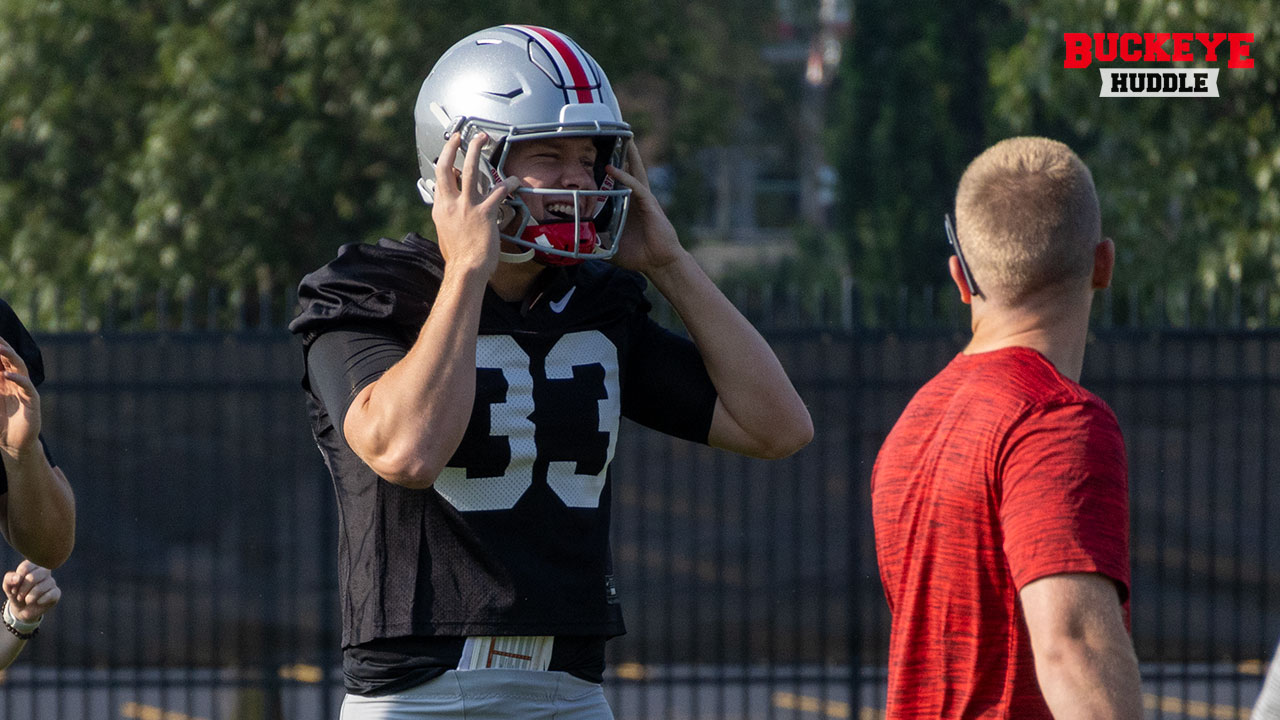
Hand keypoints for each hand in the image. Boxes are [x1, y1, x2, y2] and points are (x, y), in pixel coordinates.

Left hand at [0, 338, 40, 458]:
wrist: (13, 445)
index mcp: (3, 381)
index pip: (0, 360)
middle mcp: (15, 382)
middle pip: (10, 359)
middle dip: (1, 347)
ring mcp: (24, 390)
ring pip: (20, 368)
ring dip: (10, 357)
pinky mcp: (32, 401)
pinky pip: (26, 386)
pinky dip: (17, 379)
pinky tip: (6, 376)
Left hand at [3, 560, 58, 623]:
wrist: (22, 609)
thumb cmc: (16, 593)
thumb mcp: (8, 586)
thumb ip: (9, 579)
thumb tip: (18, 578)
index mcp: (32, 566)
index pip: (26, 567)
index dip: (17, 580)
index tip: (14, 588)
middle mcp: (44, 571)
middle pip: (32, 577)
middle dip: (23, 590)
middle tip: (19, 597)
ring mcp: (51, 582)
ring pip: (40, 587)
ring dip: (30, 597)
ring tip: (27, 601)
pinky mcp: (56, 592)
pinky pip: (51, 595)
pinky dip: (41, 600)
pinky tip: (38, 602)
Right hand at [431, 132, 519, 276]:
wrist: (466, 270)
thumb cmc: (459, 258)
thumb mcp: (446, 233)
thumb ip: (448, 218)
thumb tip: (451, 211)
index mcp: (440, 209)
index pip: (439, 180)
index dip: (444, 163)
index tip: (449, 154)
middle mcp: (451, 204)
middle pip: (447, 168)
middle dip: (452, 148)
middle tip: (459, 136)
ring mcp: (467, 206)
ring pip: (471, 171)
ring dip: (475, 151)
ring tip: (481, 138)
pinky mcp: (485, 212)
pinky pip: (498, 192)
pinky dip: (508, 184)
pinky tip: (514, 180)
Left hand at [605, 142, 685, 274]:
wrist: (659, 263)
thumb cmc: (638, 255)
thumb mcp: (611, 248)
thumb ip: (596, 244)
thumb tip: (577, 247)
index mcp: (629, 206)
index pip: (620, 182)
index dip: (615, 168)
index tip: (602, 154)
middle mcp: (637, 199)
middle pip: (631, 170)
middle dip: (625, 153)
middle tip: (617, 133)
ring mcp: (644, 200)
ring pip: (636, 172)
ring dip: (630, 155)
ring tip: (625, 137)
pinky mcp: (649, 205)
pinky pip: (635, 186)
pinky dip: (625, 177)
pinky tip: (613, 168)